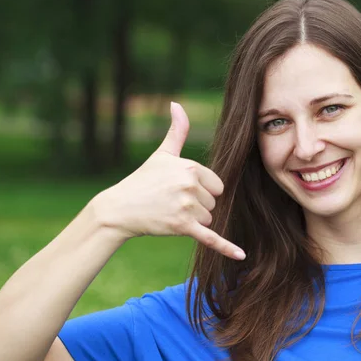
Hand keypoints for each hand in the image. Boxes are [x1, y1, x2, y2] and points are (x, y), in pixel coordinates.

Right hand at [92, 102, 245, 259]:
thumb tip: (177, 104)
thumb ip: (177, 131)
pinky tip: (241, 256)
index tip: (180, 190)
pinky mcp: (182, 226)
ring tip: (170, 213)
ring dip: (194, 221)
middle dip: (198, 206)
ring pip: (209, 219)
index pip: (216, 185)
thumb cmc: (142, 180)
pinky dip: (226, 248)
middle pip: (214, 202)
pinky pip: (210, 237)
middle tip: (172, 203)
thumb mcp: (162, 154)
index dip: (202, 190)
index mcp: (190, 167)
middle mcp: (190, 184)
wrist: (119, 208)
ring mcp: (186, 206)